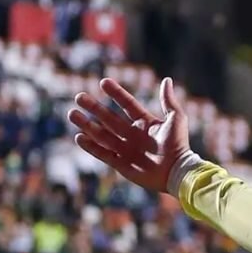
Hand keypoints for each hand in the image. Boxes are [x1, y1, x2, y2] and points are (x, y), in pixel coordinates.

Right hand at [68, 76, 189, 194]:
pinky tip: (79, 137)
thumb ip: (168, 101)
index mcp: (145, 123)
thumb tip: (167, 80)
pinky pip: (103, 154)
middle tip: (79, 97)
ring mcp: (126, 149)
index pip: (127, 105)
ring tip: (72, 114)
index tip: (104, 82)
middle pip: (109, 118)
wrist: (177, 172)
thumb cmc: (178, 145)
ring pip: (102, 135)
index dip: (117, 94)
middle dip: (94, 108)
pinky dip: (91, 146)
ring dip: (87, 125)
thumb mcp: (176, 119)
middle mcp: (133, 135)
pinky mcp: (121, 164)